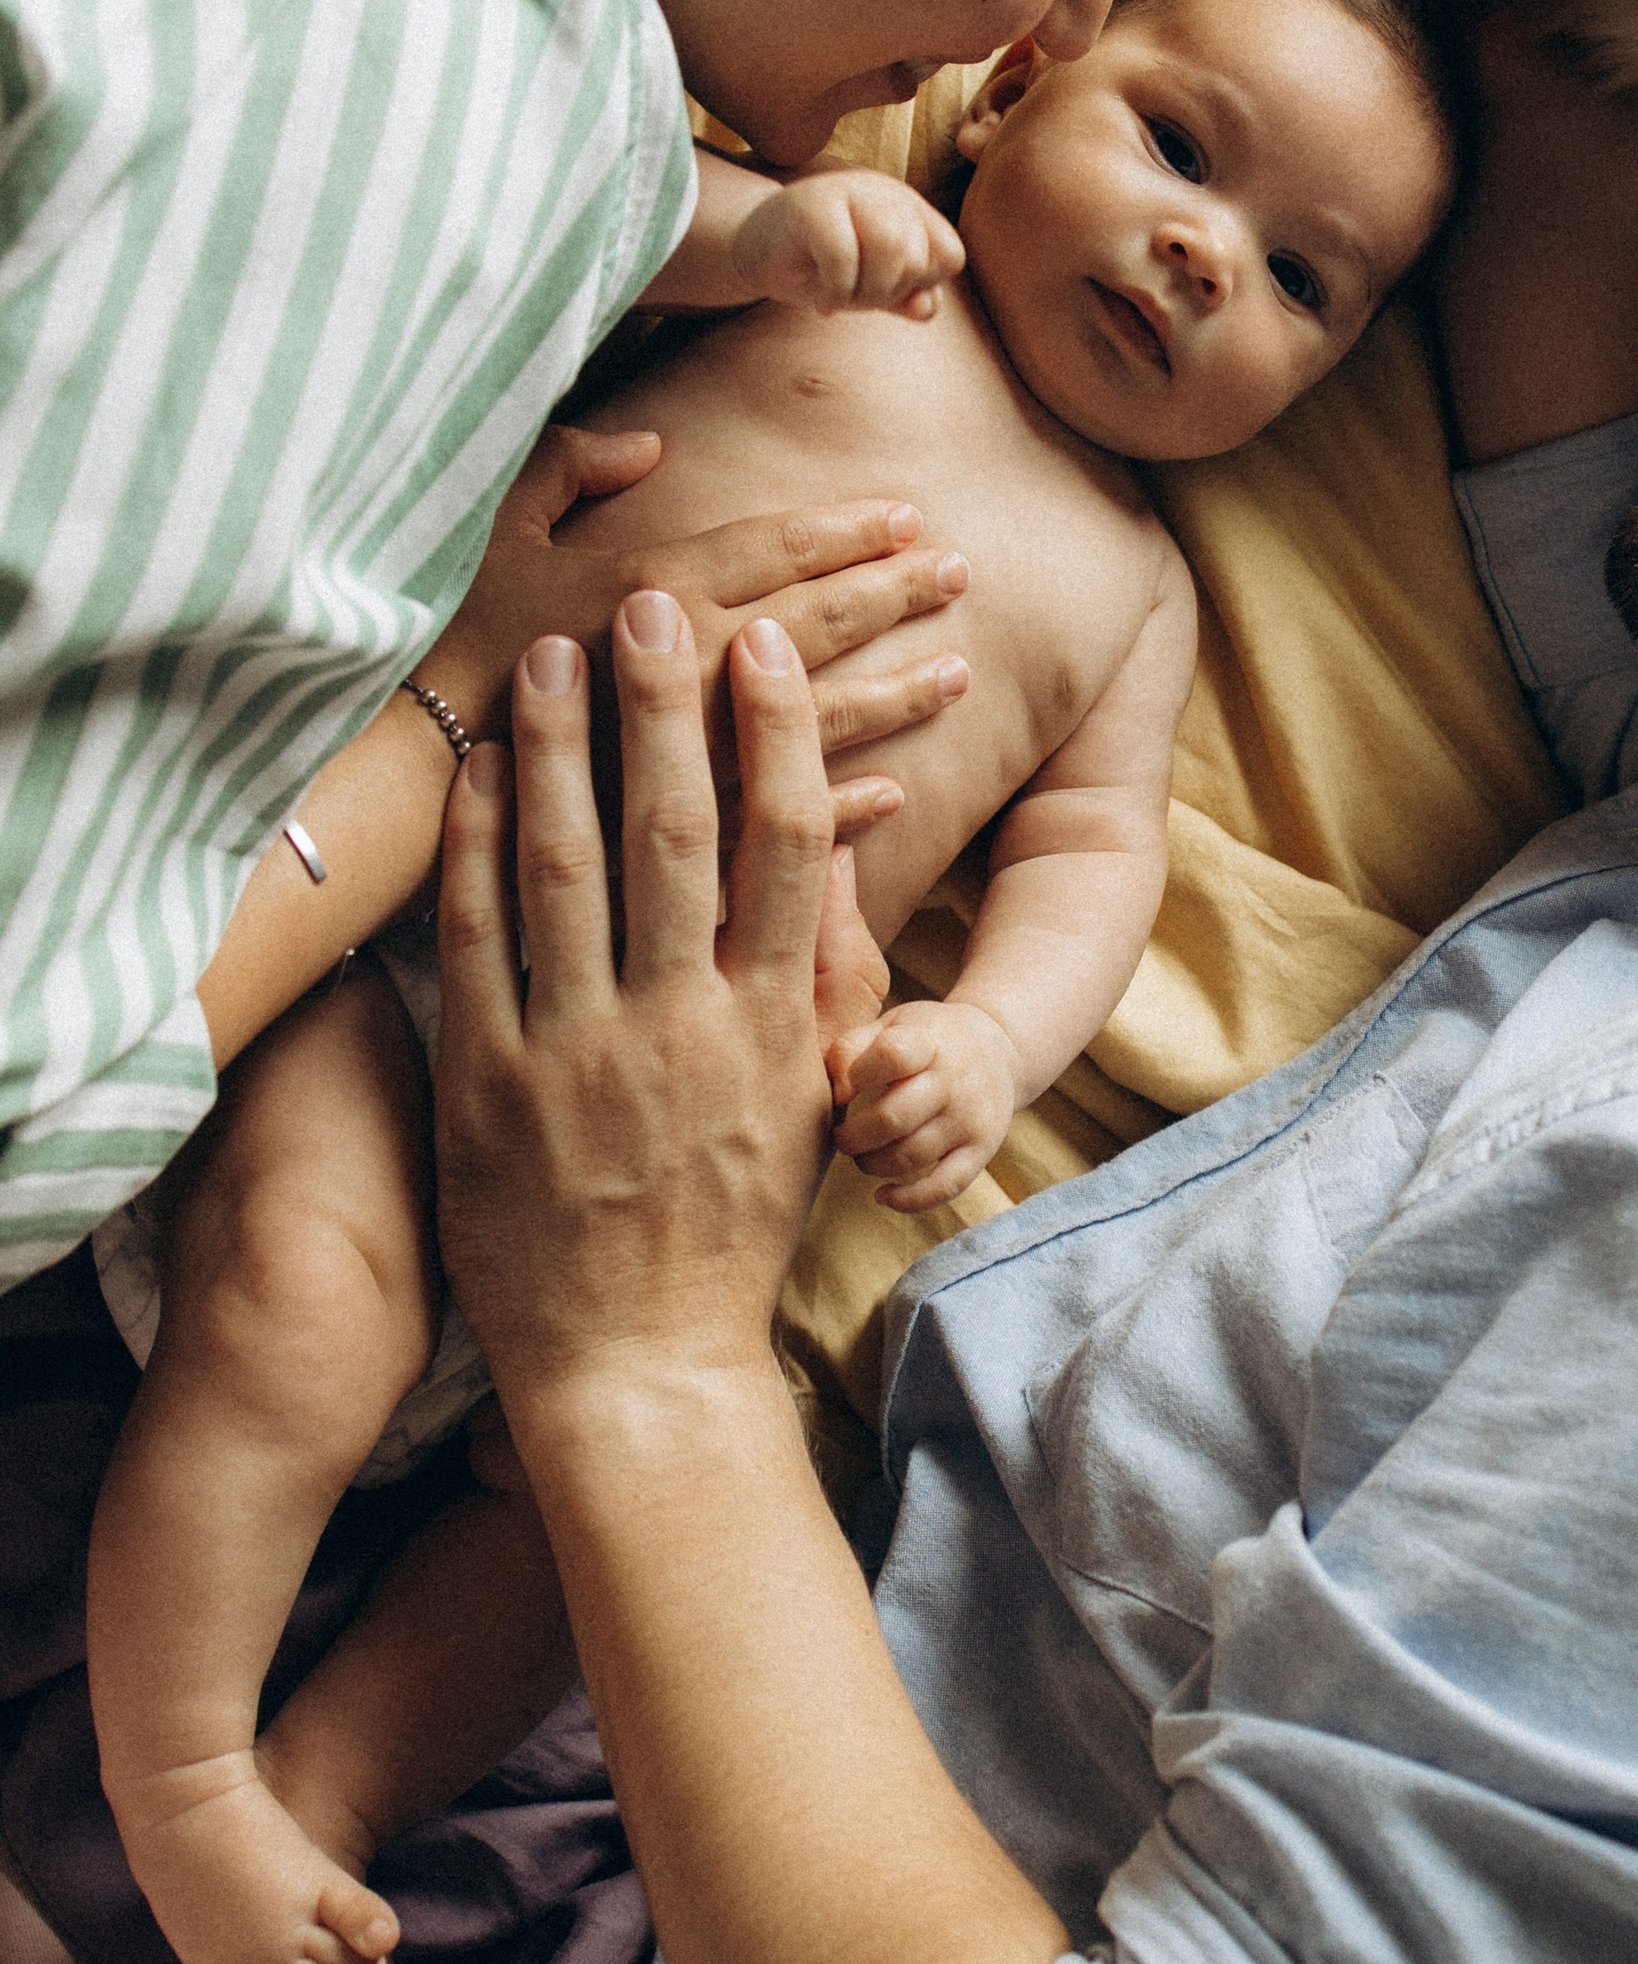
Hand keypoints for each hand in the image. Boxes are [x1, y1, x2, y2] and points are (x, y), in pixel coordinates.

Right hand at [429, 422, 969, 831]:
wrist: (391, 779)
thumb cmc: (437, 642)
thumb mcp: (493, 533)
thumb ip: (566, 468)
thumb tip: (650, 443)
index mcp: (649, 587)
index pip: (774, 548)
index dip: (847, 530)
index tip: (908, 517)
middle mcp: (688, 667)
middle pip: (816, 623)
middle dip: (895, 594)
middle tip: (961, 574)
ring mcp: (693, 754)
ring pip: (821, 720)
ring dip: (897, 696)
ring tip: (958, 676)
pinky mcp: (684, 829)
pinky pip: (779, 819)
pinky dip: (843, 808)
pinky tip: (897, 795)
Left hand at [436, 605, 878, 1413]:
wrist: (641, 1364)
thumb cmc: (734, 1222)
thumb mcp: (814, 1095)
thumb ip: (827, 969)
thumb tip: (836, 837)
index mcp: (773, 1025)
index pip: (786, 846)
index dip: (777, 732)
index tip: (766, 641)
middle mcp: (682, 1028)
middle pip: (678, 832)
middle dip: (665, 705)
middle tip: (655, 599)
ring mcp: (580, 1056)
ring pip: (569, 869)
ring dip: (560, 749)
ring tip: (553, 652)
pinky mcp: (489, 1088)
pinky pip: (478, 944)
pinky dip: (474, 849)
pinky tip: (475, 771)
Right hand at [730, 171, 967, 319]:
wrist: (758, 250)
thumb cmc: (823, 268)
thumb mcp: (874, 287)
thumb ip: (909, 297)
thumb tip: (927, 308)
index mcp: (909, 208)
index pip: (950, 255)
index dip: (922, 286)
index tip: (887, 292)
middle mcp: (885, 192)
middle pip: (918, 257)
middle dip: (887, 295)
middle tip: (854, 297)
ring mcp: (848, 190)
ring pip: (891, 250)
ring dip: (864, 293)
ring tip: (840, 295)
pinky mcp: (811, 203)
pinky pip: (843, 259)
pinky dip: (833, 292)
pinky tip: (818, 294)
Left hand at [827, 999, 1024, 1213]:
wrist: (999, 1050)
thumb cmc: (929, 1040)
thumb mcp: (893, 1025)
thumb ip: (851, 1048)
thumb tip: (835, 1095)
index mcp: (928, 1043)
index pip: (891, 1056)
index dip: (854, 1076)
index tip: (841, 1090)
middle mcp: (954, 1081)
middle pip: (892, 1118)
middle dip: (853, 1137)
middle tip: (842, 1137)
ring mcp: (970, 1118)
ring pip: (910, 1156)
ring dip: (872, 1164)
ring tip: (863, 1156)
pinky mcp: (982, 1149)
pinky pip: (945, 1187)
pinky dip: (909, 1200)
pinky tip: (883, 1195)